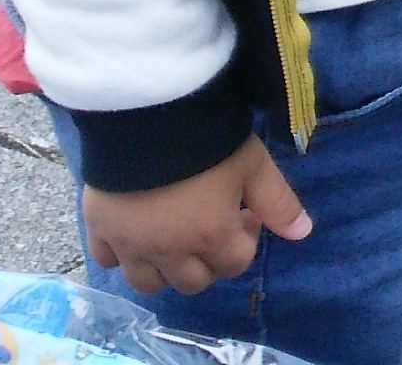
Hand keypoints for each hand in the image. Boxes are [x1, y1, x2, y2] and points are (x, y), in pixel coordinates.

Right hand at [83, 138, 310, 294]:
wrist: (146, 117)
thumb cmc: (209, 140)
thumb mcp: (254, 166)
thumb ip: (278, 202)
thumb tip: (303, 233)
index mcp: (210, 237)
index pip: (235, 264)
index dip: (245, 242)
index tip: (243, 215)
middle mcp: (169, 251)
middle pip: (192, 283)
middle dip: (208, 263)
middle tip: (209, 229)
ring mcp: (130, 244)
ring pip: (147, 283)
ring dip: (164, 270)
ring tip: (172, 241)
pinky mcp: (99, 230)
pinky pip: (106, 261)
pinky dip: (121, 256)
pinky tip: (134, 234)